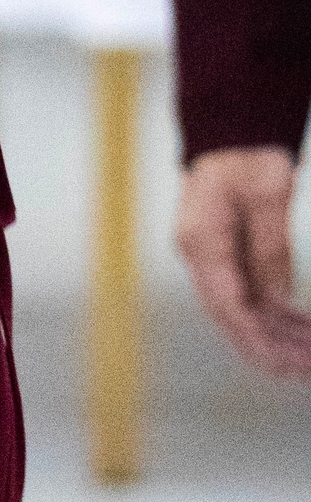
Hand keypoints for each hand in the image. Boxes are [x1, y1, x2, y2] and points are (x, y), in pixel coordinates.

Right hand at [175, 146, 310, 380]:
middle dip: (271, 349)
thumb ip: (270, 246)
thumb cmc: (248, 154)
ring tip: (310, 359)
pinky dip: (274, 320)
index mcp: (201, 240)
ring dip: (276, 338)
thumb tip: (278, 298)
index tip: (286, 362)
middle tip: (308, 369)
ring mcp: (213, 257)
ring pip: (242, 313)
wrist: (234, 131)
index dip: (257, 337)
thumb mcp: (268, 194)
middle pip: (232, 316)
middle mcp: (201, 254)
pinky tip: (300, 334)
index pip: (226, 302)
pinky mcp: (228, 256)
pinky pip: (250, 298)